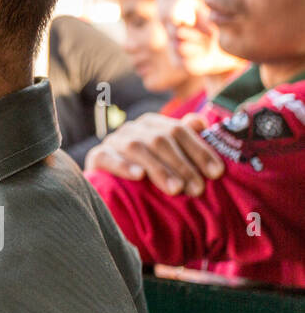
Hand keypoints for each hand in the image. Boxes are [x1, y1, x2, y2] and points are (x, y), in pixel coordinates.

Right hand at [85, 112, 222, 196]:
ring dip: (159, 169)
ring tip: (175, 190)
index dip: (199, 150)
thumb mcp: (173, 158)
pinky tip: (138, 177)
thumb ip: (187, 140)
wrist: (114, 188)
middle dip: (182, 165)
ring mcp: (114, 141)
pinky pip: (108, 157)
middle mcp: (133, 128)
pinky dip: (123, 166)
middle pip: (160, 140)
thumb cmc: (152, 173)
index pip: (179, 130)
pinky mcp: (96, 156)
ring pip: (137, 148)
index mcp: (154, 124)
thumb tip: (199, 122)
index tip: (217, 173)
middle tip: (197, 189)